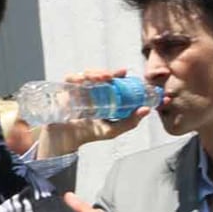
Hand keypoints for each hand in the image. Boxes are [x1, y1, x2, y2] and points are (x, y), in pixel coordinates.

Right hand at [35, 69, 150, 155]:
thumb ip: (130, 122)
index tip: (124, 72)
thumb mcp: (113, 129)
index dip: (118, 74)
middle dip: (107, 72)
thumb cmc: (90, 133)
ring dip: (95, 73)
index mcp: (104, 96)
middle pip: (100, 75)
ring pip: (87, 74)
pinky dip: (77, 77)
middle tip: (115, 75)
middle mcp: (92, 89)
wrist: (69, 139)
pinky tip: (83, 80)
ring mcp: (79, 88)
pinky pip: (71, 78)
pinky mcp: (66, 89)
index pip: (112, 81)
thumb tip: (147, 110)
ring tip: (103, 78)